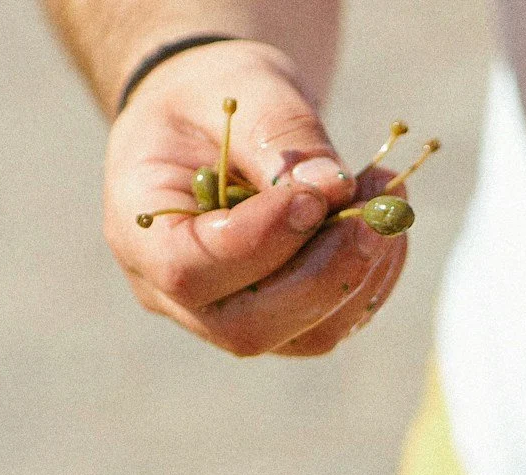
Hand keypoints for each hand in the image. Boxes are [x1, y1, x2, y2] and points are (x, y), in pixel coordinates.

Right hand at [103, 39, 406, 357]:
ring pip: (305, 336)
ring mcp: (228, 315)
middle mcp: (173, 293)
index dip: (258, 243)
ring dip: (362, 274)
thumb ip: (278, 133)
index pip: (188, 270)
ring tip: (387, 198)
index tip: (313, 195)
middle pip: (249, 327)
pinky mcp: (282, 319)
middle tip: (376, 210)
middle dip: (324, 274)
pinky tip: (382, 220)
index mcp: (138, 230)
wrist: (214, 118)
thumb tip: (335, 189)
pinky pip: (336, 322)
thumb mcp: (237, 86)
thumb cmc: (211, 96)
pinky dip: (373, 277)